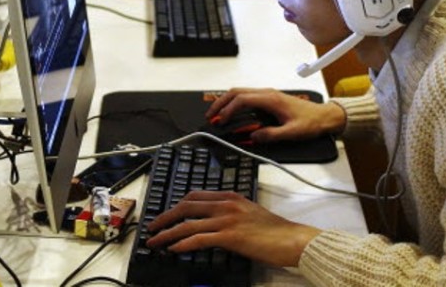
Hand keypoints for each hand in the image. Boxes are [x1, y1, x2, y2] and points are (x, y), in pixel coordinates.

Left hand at [146, 190, 320, 267]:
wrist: (292, 239)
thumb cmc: (275, 230)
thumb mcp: (250, 213)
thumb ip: (231, 212)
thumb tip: (213, 224)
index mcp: (230, 197)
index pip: (195, 196)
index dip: (176, 205)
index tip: (166, 214)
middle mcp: (226, 204)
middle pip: (185, 206)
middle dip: (165, 216)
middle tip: (152, 226)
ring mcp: (227, 219)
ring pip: (188, 224)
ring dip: (167, 233)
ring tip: (155, 241)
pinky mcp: (229, 236)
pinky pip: (198, 239)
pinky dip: (182, 244)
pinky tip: (173, 249)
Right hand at [206, 88, 345, 141]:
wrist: (324, 116)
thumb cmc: (311, 122)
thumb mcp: (292, 133)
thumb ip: (272, 135)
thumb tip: (254, 137)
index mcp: (271, 99)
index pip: (242, 100)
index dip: (229, 110)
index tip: (222, 121)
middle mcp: (267, 93)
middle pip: (237, 91)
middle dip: (221, 102)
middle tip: (211, 115)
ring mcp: (267, 94)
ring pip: (240, 92)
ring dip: (226, 101)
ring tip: (217, 114)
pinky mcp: (268, 98)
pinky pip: (246, 96)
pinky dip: (234, 102)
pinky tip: (231, 111)